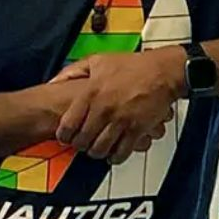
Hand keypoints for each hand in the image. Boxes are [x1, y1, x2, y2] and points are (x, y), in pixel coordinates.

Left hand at [52, 48, 184, 161]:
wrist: (163, 71)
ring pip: (100, 149)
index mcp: (91, 93)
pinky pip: (121, 152)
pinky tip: (115, 153)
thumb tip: (54, 81)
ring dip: (97, 152)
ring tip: (98, 149)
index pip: (68, 126)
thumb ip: (73, 71)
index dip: (65, 136)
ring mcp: (120, 121)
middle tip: (84, 144)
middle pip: (82, 141)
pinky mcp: (137, 130)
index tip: (67, 138)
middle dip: (81, 146)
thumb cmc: (133, 65)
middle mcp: (103, 109)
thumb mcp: (98, 61)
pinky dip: (116, 157)